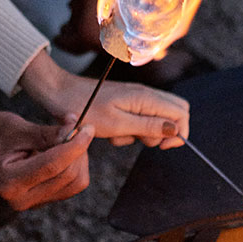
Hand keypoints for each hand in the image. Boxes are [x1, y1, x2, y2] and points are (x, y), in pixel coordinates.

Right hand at [0, 76, 92, 209]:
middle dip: (78, 150)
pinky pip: (70, 186)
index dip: (75, 146)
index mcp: (8, 182)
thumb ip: (47, 133)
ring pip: (74, 183)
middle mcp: (20, 199)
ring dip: (78, 159)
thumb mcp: (16, 128)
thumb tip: (75, 130)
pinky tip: (64, 151)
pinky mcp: (40, 200)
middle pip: (67, 176)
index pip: (53, 166)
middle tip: (77, 127)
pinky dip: (74, 166)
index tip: (88, 128)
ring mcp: (31, 203)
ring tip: (68, 138)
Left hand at [19, 50, 187, 148]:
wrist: (60, 94)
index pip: (182, 113)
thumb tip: (175, 131)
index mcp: (146, 97)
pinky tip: (111, 132)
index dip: (179, 133)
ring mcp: (137, 99)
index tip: (162, 146)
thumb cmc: (85, 108)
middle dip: (163, 134)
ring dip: (142, 134)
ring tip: (117, 135)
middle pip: (174, 115)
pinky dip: (130, 131)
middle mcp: (146, 95)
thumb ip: (148, 127)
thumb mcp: (117, 124)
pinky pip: (140, 121)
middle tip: (139, 140)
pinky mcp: (127, 104)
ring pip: (156, 121)